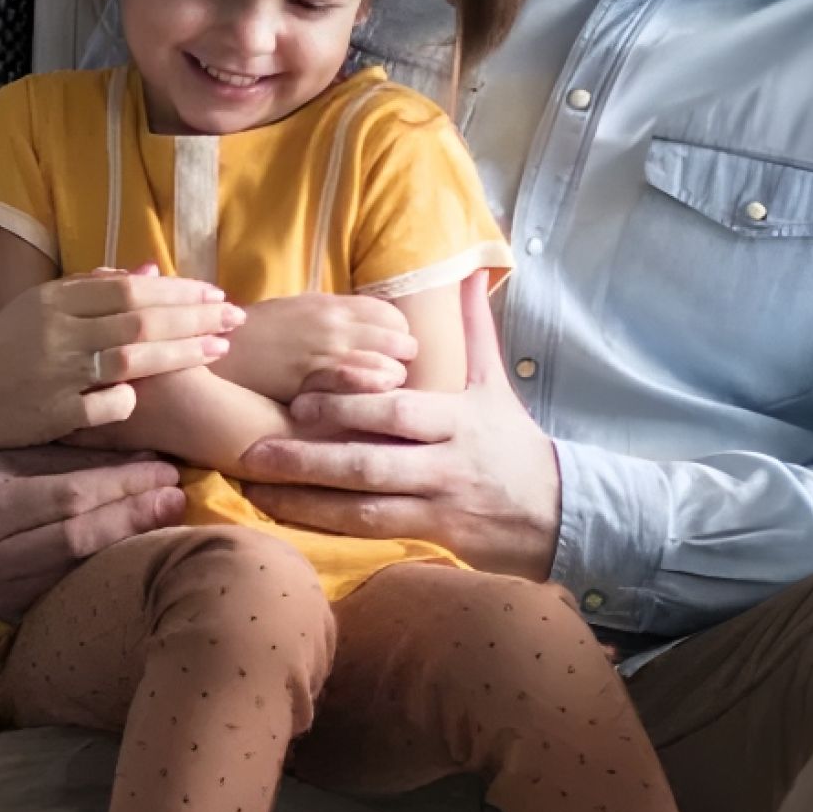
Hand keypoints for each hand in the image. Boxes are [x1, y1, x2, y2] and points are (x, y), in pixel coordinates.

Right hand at [0, 269, 239, 448]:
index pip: (130, 287)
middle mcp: (56, 331)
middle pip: (141, 318)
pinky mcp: (56, 413)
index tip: (215, 293)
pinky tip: (162, 396)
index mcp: (54, 299)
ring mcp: (57, 373)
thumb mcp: (39, 309)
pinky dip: (136, 398)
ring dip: (183, 353)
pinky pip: (112, 404)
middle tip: (235, 317)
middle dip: (195, 317)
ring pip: (134, 358)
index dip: (178, 291)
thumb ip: (92, 288)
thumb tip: (150, 272)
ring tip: (222, 348)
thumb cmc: (4, 353)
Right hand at [0, 446, 188, 620]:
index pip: (69, 497)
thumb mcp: (16, 450)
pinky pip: (70, 589)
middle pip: (79, 538)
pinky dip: (109, 568)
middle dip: (135, 514)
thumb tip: (148, 454)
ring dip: (130, 543)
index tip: (165, 468)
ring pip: (78, 569)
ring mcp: (1, 593)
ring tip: (170, 519)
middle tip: (178, 495)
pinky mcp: (13, 614)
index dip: (122, 484)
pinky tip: (141, 550)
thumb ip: (75, 454)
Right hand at [212, 293, 416, 401]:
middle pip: (401, 343)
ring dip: (390, 384)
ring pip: (391, 370)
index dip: (397, 338)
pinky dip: (372, 399)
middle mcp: (337, 326)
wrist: (220, 354)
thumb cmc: (258, 334)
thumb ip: (336, 316)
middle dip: (400, 362)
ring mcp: (328, 356)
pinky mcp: (317, 385)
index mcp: (334, 305)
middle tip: (390, 379)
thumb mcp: (300, 310)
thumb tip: (371, 326)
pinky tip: (362, 408)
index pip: (394, 318)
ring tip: (378, 397)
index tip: (391, 353)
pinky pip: (364, 390)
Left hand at [236, 269, 559, 579]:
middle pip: (370, 462)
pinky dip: (327, 527)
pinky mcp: (431, 537)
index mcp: (456, 420)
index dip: (349, 407)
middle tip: (256, 448)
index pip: (398, 411)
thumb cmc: (514, 443)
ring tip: (254, 488)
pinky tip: (287, 518)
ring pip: (363, 507)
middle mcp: (443, 464)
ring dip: (305, 501)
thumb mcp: (494, 386)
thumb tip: (469, 274)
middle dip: (310, 458)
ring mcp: (436, 506)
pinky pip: (371, 534)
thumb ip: (473, 331)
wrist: (558, 512)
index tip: (300, 401)